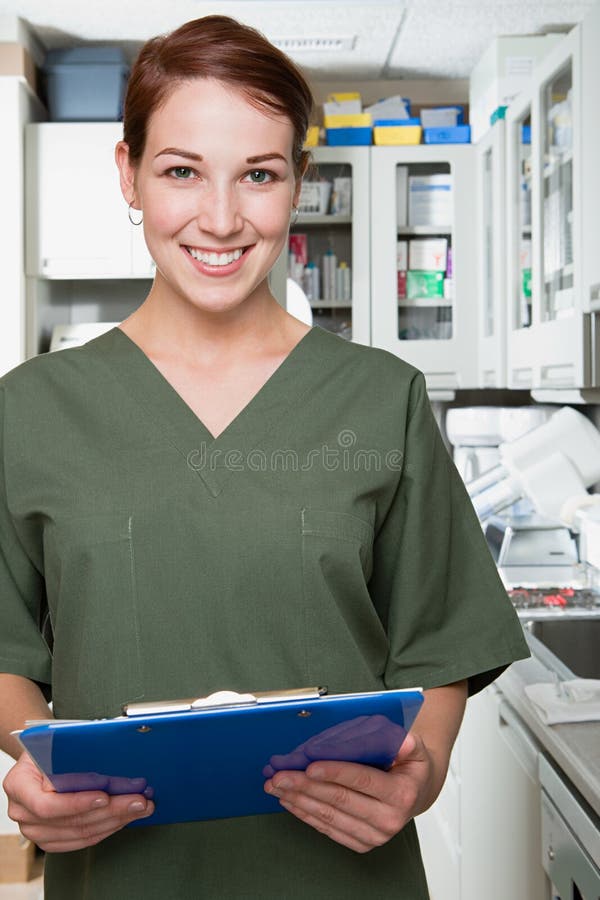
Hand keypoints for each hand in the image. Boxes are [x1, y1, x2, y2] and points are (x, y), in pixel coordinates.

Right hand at [3, 752, 154, 851]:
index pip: (46, 805)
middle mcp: (22, 812)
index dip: (77, 804)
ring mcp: (34, 829)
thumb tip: (113, 750)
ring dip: (115, 822)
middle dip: (110, 811)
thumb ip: (73, 752)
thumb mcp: (54, 741)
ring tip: (139, 808)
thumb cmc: (49, 745)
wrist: (39, 755)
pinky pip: (81, 840)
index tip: (105, 797)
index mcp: (18, 785)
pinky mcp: (50, 838)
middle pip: (70, 822)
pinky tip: (125, 818)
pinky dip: (107, 829)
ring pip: (80, 834)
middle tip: (138, 800)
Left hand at [264, 731, 432, 853]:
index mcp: (401, 793)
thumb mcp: (414, 747)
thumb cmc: (409, 765)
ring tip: (277, 786)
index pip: (362, 780)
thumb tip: (397, 741)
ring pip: (329, 816)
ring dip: (298, 800)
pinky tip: (290, 800)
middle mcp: (389, 819)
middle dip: (305, 786)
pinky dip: (305, 814)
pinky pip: (328, 829)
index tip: (310, 766)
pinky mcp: (361, 843)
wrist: (417, 791)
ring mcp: (375, 835)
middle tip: (280, 774)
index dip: (335, 772)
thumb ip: (404, 742)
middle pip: (339, 800)